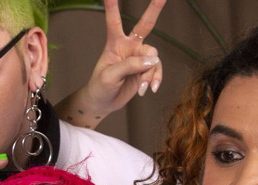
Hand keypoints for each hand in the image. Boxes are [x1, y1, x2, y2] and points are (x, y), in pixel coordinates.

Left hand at [74, 0, 166, 121]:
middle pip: (145, 25)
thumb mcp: (110, 76)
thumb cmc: (100, 87)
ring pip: (153, 57)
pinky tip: (150, 89)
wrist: (103, 102)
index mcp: (114, 43)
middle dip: (154, 9)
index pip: (114, 21)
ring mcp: (139, 57)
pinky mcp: (146, 69)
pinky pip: (157, 69)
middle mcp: (129, 46)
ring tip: (143, 88)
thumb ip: (129, 65)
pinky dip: (155, 79)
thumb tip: (152, 59)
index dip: (112, 7)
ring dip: (150, 73)